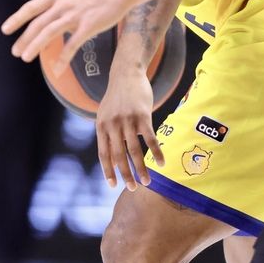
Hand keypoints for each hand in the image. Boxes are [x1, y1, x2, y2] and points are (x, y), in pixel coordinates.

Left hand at [1, 0, 135, 67]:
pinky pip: (72, 45)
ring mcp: (75, 15)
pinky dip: (63, 58)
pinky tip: (56, 69)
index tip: (5, 30)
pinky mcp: (89, 26)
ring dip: (36, 47)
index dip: (16, 19)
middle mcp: (63, 4)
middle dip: (24, 39)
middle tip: (16, 52)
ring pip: (50, 33)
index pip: (31, 7)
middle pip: (38, 24)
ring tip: (26, 58)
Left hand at [94, 67, 164, 189]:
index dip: (108, 171)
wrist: (126, 73)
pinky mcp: (142, 116)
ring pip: (135, 151)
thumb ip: (106, 133)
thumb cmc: (117, 96)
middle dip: (126, 175)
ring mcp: (128, 121)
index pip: (104, 154)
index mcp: (101, 127)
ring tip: (147, 182)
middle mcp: (113, 125)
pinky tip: (162, 163)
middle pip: (119, 156)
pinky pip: (150, 139)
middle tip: (133, 189)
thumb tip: (110, 157)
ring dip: (141, 169)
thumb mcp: (105, 114)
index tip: (114, 186)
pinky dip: (157, 153)